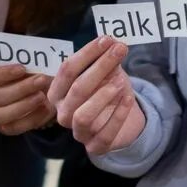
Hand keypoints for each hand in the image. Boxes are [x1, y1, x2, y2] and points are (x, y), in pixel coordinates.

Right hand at [0, 65, 54, 135]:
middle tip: (41, 80)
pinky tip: (46, 108)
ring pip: (0, 115)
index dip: (1, 73)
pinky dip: (32, 119)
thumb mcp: (28, 61)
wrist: (43, 87)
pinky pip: (14, 128)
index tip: (22, 68)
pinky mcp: (6, 127)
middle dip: (21, 89)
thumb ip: (26, 59)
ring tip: (42, 96)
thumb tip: (33, 57)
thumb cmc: (31, 70)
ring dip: (24, 105)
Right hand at [48, 36, 144, 155]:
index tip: (107, 39)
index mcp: (57, 93)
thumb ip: (106, 59)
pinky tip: (128, 98)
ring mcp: (78, 133)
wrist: (122, 121)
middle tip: (119, 51)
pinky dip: (118, 114)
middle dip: (99, 67)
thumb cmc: (107, 92)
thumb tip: (113, 42)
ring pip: (83, 116)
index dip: (87, 53)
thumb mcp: (106, 73)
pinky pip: (105, 134)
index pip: (67, 70)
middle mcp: (62, 113)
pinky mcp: (96, 147)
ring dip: (103, 96)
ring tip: (121, 81)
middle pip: (77, 89)